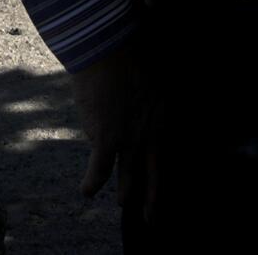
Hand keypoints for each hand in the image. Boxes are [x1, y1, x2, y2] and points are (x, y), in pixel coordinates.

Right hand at [70, 37, 158, 224]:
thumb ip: (156, 87)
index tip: (165, 176)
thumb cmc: (133, 46)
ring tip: (123, 202)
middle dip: (154, 197)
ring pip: (130, 176)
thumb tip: (153, 93)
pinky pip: (100, 171)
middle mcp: (154, 132)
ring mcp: (132, 138)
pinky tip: (86, 192)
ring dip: (126, 192)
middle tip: (154, 213)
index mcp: (168, 114)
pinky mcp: (107, 139)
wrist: (110, 44)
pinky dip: (92, 183)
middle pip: (157, 172)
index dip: (166, 165)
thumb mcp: (158, 69)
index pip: (171, 149)